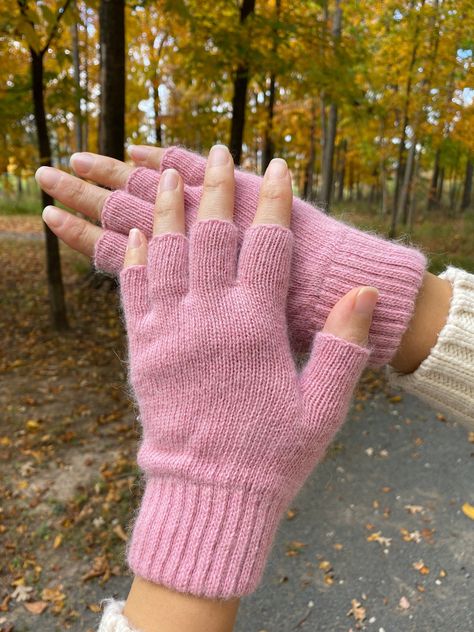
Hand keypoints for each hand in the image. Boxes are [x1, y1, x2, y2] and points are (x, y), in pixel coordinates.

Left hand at [119, 146, 376, 600]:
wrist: (209, 494)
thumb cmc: (271, 455)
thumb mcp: (323, 407)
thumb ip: (343, 346)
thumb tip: (363, 293)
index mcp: (256, 327)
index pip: (267, 245)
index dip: (273, 202)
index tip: (277, 168)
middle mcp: (210, 318)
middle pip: (213, 236)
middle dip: (218, 188)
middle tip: (220, 152)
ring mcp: (171, 332)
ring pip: (167, 254)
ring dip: (168, 210)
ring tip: (168, 175)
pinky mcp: (144, 351)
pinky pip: (135, 293)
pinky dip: (136, 258)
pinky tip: (137, 233)